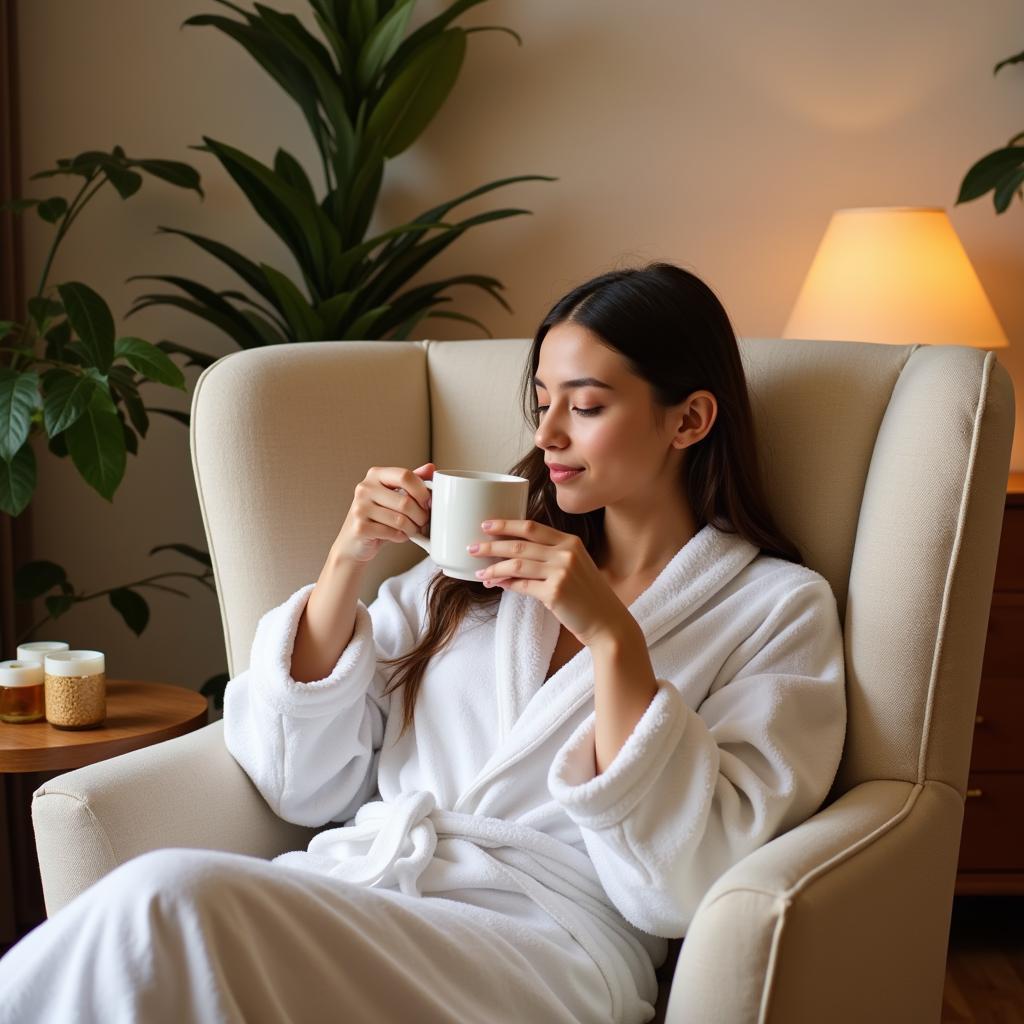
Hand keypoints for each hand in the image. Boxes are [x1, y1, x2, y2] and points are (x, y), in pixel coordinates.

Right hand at [333, 464, 433, 564]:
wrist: (353, 541)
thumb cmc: (377, 516)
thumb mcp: (394, 495)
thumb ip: (411, 482)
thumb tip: (430, 468)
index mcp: (375, 475)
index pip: (405, 476)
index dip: (422, 491)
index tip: (428, 502)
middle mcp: (364, 488)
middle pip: (405, 501)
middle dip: (421, 515)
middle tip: (423, 521)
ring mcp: (360, 508)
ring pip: (400, 520)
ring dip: (412, 528)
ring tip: (412, 529)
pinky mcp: (360, 528)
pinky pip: (392, 533)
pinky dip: (401, 537)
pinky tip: (399, 535)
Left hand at [468, 519, 635, 647]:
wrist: (607, 622)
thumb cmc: (588, 597)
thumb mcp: (574, 568)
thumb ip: (549, 558)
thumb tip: (509, 560)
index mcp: (570, 542)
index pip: (532, 527)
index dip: (506, 524)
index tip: (487, 525)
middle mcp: (566, 553)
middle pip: (519, 544)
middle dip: (492, 545)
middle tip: (472, 547)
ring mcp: (561, 572)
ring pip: (516, 565)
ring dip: (494, 568)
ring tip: (480, 572)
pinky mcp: (554, 593)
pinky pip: (521, 586)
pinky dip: (505, 585)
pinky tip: (495, 584)